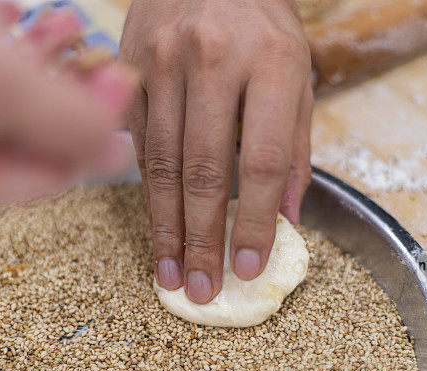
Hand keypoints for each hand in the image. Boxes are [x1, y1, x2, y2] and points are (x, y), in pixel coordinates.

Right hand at [120, 0, 312, 302]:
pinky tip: (156, 225)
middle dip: (202, 239)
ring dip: (167, 227)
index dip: (256, 221)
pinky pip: (138, 141)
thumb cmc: (261, 23)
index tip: (249, 267)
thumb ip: (294, 147)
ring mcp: (163, 60)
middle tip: (202, 288)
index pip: (263, 161)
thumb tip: (286, 220)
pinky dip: (149, 189)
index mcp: (271, 61)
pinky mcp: (129, 65)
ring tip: (171, 273)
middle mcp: (213, 58)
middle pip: (204, 170)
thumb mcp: (298, 73)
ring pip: (163, 162)